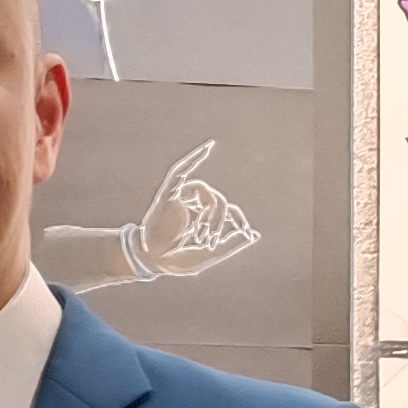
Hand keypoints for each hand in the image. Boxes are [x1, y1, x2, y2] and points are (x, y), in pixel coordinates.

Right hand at [123, 141, 260, 278]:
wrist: (153, 260)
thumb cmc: (177, 259)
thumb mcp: (209, 254)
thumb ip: (231, 244)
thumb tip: (254, 235)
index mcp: (204, 215)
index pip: (229, 209)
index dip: (240, 220)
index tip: (247, 232)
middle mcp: (195, 202)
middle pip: (221, 201)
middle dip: (220, 223)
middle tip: (211, 243)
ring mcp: (182, 197)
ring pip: (208, 194)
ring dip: (210, 217)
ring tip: (200, 236)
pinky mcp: (169, 194)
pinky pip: (181, 171)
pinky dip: (194, 158)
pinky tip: (208, 147)